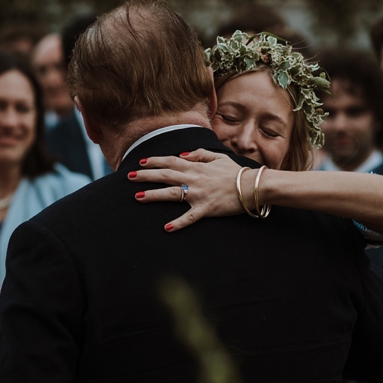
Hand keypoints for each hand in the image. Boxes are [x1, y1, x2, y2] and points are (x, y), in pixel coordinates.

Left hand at [127, 150, 255, 231]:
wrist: (253, 186)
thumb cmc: (237, 173)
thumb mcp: (219, 157)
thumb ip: (200, 154)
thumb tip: (183, 154)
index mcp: (197, 166)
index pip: (170, 161)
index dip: (154, 161)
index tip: (141, 162)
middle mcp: (194, 179)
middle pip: (165, 175)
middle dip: (145, 176)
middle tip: (129, 177)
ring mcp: (199, 194)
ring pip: (171, 194)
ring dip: (153, 195)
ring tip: (137, 197)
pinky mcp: (206, 209)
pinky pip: (189, 217)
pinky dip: (178, 223)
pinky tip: (166, 228)